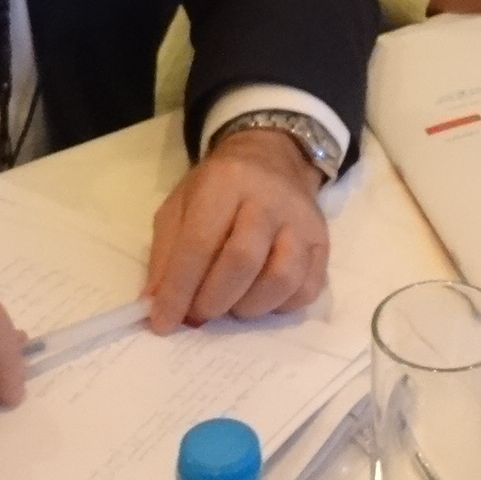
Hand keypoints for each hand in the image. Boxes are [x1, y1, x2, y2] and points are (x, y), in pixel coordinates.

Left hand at [145, 127, 331, 334]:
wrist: (272, 157)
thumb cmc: (218, 187)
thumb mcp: (180, 204)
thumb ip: (166, 253)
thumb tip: (158, 304)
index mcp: (226, 182)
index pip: (200, 243)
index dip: (179, 289)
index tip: (163, 322)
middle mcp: (269, 198)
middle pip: (243, 260)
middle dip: (213, 299)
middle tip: (199, 313)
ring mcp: (302, 220)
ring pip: (281, 278)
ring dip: (249, 306)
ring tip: (230, 305)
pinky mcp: (322, 242)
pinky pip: (307, 288)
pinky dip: (279, 306)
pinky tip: (259, 299)